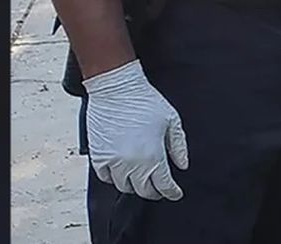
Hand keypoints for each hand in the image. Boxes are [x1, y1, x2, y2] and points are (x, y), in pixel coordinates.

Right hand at [83, 59, 189, 200]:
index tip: (175, 193)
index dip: (171, 192)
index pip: (164, 186)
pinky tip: (122, 171)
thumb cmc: (145, 101)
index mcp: (153, 156)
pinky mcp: (98, 156)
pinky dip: (114, 178)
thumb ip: (178, 146)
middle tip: (159, 187)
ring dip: (134, 185)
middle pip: (144, 190)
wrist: (116, 88)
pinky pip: (105, 177)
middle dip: (154, 191)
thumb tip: (182, 165)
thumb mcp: (171, 120)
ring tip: (141, 178)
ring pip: (124, 186)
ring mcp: (113, 161)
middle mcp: (132, 164)